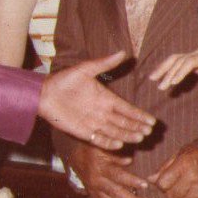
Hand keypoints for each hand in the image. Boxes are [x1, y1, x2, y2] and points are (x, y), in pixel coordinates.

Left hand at [40, 51, 154, 149]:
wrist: (45, 93)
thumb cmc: (65, 79)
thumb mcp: (86, 68)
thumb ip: (105, 63)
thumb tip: (124, 52)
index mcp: (106, 98)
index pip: (127, 109)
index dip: (139, 115)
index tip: (152, 120)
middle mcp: (102, 112)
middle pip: (124, 122)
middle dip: (137, 127)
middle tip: (149, 132)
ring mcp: (93, 123)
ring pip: (115, 131)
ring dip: (127, 135)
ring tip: (139, 138)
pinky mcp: (83, 131)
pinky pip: (99, 139)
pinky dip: (109, 143)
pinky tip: (119, 145)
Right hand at [69, 144, 149, 197]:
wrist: (74, 157)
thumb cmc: (93, 150)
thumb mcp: (103, 147)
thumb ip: (116, 155)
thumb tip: (130, 160)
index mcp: (100, 168)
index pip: (118, 176)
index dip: (131, 181)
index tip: (145, 185)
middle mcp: (97, 182)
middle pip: (115, 194)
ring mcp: (94, 192)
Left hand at [148, 146, 197, 197]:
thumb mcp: (180, 154)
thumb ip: (164, 167)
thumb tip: (150, 179)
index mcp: (184, 165)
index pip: (163, 184)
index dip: (162, 183)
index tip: (166, 179)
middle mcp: (193, 178)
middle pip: (172, 196)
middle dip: (171, 191)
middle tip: (177, 183)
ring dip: (182, 197)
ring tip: (188, 186)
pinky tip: (196, 189)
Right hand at [150, 48, 197, 104]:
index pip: (190, 62)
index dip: (180, 72)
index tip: (173, 83)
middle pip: (180, 59)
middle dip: (168, 73)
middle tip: (160, 87)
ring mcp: (196, 54)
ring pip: (176, 58)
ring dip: (164, 68)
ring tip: (152, 78)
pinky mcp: (194, 59)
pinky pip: (178, 62)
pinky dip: (168, 68)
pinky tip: (160, 77)